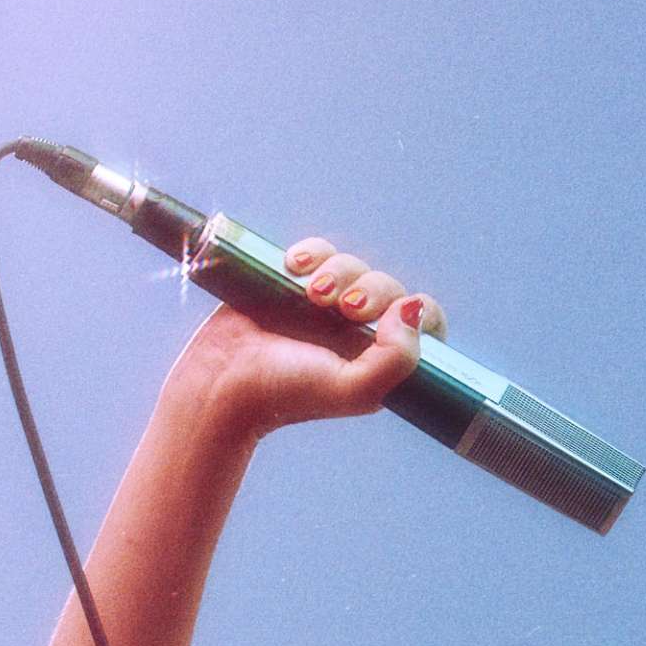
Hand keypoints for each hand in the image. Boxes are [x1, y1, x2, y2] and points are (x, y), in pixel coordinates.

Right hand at [167, 232, 448, 438]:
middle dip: (372, 290)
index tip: (393, 317)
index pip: (423, 324)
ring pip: (353, 266)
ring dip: (338, 271)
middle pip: (388, 288)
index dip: (419, 313)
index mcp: (379, 359)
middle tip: (346, 308)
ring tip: (311, 293)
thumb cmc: (286, 393)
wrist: (222, 382)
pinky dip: (311, 252)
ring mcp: (324, 307)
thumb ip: (396, 359)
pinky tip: (292, 266)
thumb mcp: (353, 390)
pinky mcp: (292, 284)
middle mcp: (356, 332)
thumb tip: (414, 307)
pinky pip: (317, 253)